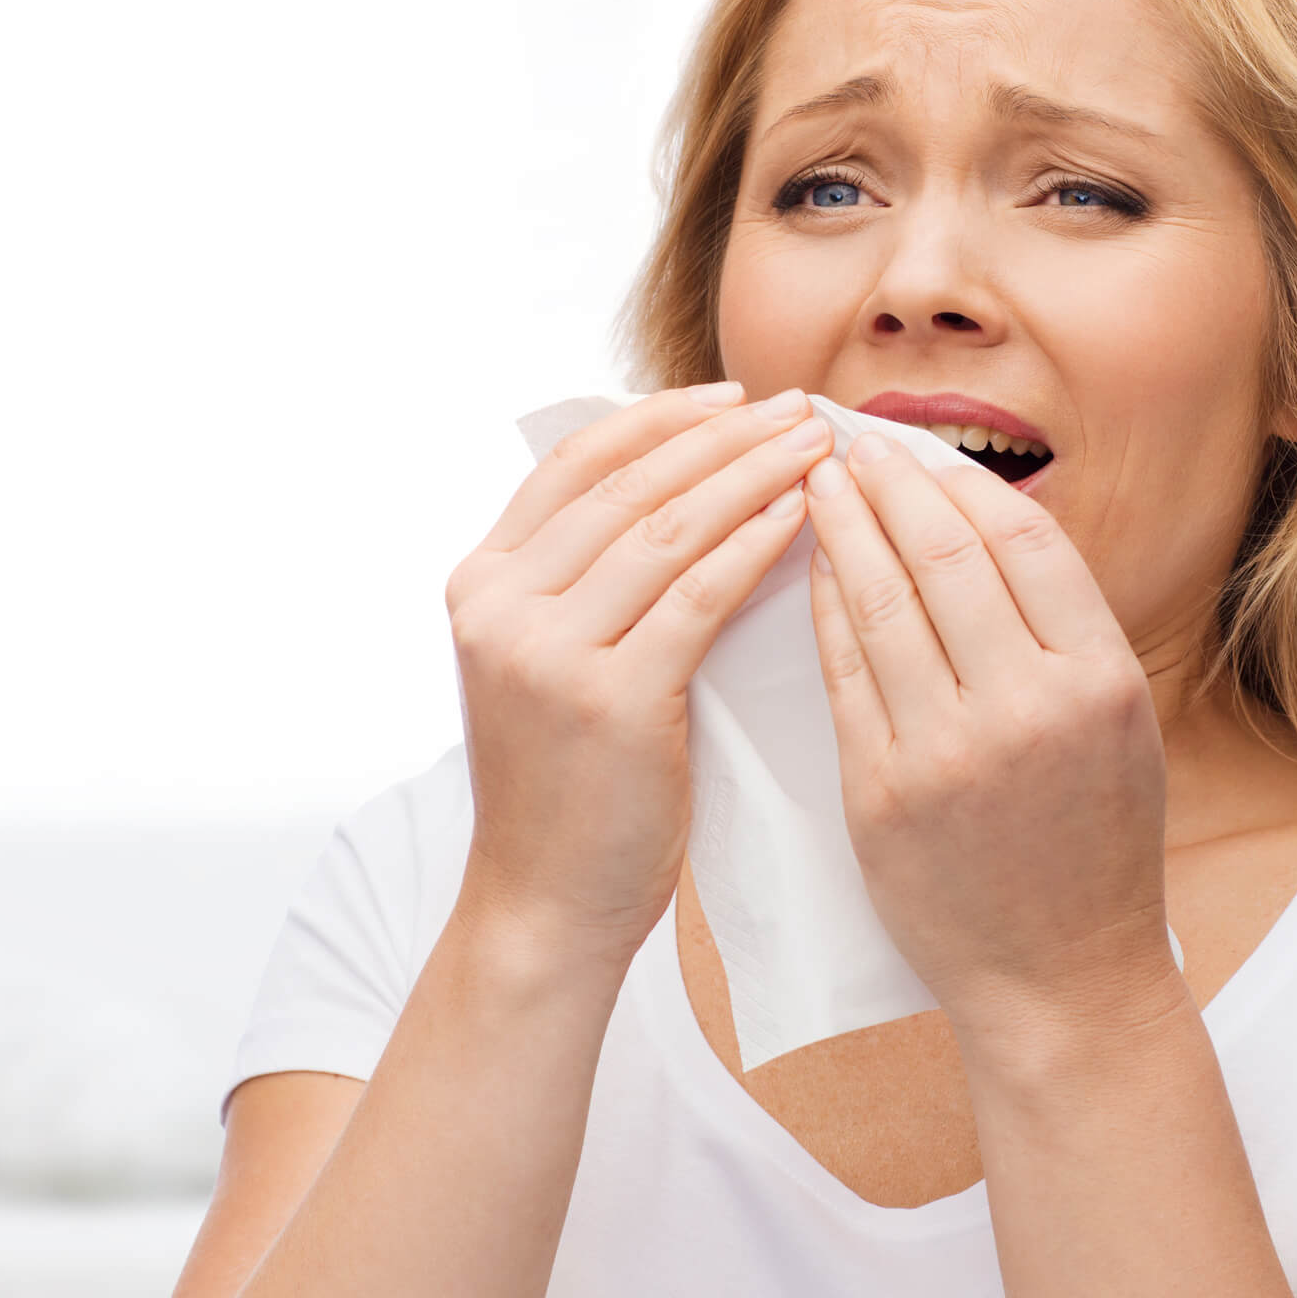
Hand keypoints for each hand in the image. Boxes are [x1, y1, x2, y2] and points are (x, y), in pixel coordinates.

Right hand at [448, 384, 832, 973]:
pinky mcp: (607, 698)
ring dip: (752, 475)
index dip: (658, 418)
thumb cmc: (569, 788)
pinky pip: (696, 595)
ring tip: (817, 447)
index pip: (574, 464)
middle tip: (800, 407)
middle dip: (723, 435)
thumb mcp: (548, 663)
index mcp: (479, 583)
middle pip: (627, 485)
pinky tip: (803, 517)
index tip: (733, 394)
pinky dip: (755, 545)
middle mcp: (499, 605)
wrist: (545, 904)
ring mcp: (545, 651)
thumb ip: (587, 581)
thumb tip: (685, 488)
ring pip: (666, 529)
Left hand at [802, 433, 1174, 1032]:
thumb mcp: (1117, 725)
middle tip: (847, 440)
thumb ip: (1062, 630)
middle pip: (945, 556)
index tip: (920, 447)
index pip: (1025, 541)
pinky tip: (809, 568)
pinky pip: (842, 673)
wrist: (1060, 978)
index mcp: (1099, 681)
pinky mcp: (880, 793)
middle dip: (889, 483)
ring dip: (842, 529)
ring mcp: (948, 753)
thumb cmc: (1093, 844)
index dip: (963, 481)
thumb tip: (983, 519)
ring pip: (881, 605)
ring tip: (812, 481)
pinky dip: (824, 608)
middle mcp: (1028, 708)